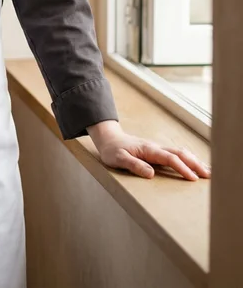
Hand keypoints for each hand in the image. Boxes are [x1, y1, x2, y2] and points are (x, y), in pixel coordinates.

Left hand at [87, 121, 210, 180]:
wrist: (109, 138)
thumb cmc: (112, 150)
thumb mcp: (118, 159)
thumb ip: (134, 165)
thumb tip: (151, 174)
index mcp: (148, 149)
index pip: (170, 158)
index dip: (182, 168)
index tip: (192, 178)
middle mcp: (155, 147)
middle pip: (180, 153)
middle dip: (195, 163)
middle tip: (208, 175)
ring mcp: (157, 148)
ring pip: (180, 152)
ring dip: (194, 160)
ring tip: (207, 171)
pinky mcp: (157, 151)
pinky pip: (175, 154)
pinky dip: (187, 158)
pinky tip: (194, 164)